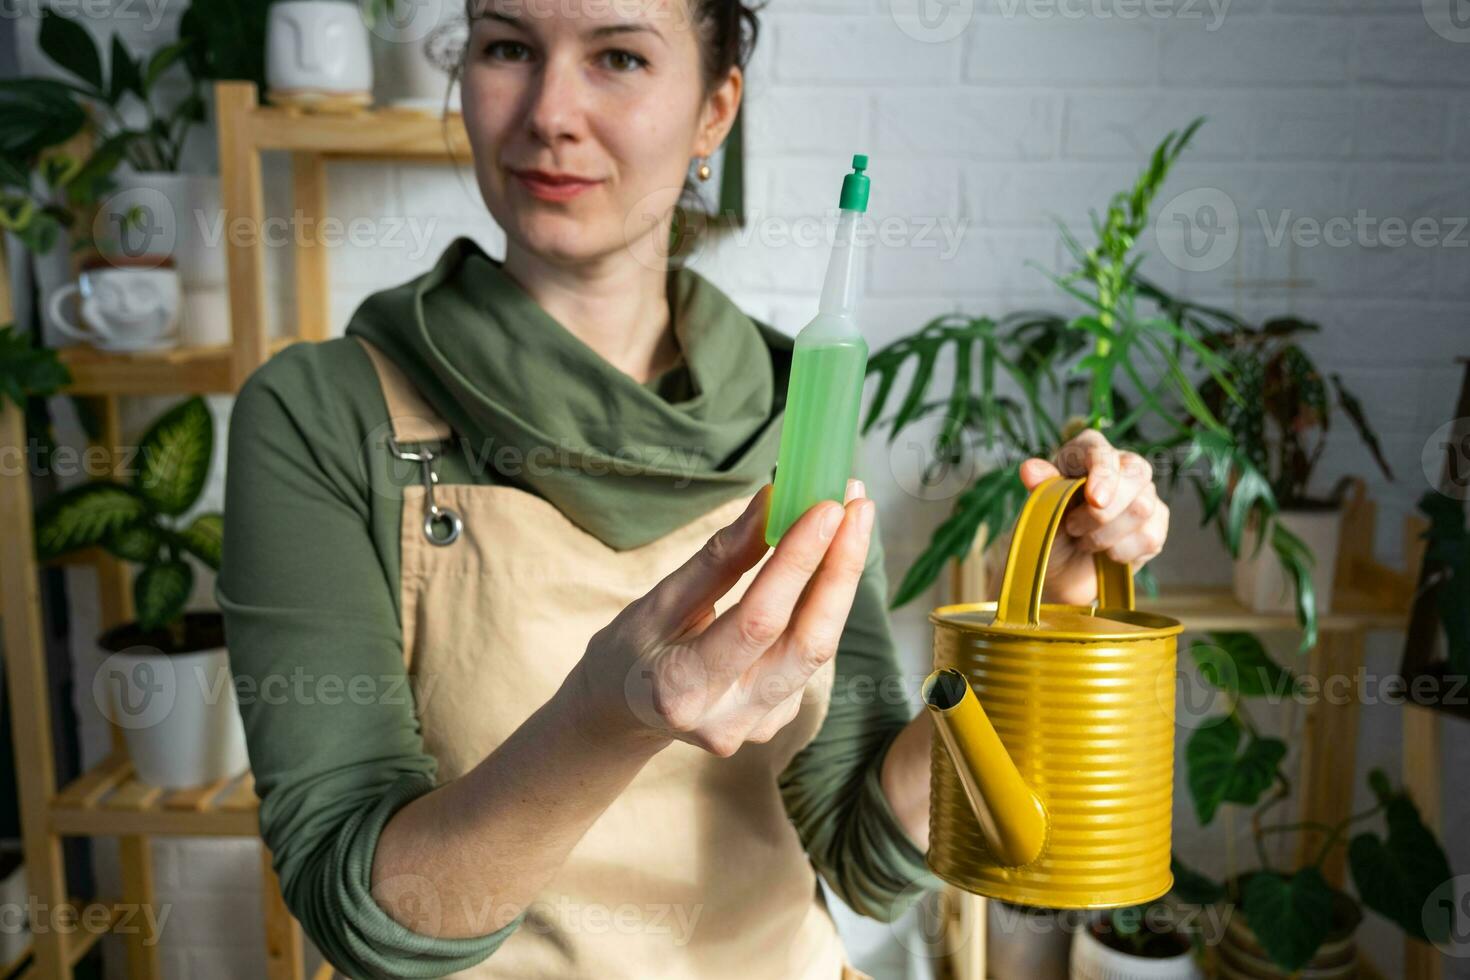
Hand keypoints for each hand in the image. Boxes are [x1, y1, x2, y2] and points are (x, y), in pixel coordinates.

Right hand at [568, 480, 874, 756]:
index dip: (798, 561)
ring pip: (818, 648)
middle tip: (857, 505)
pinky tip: (826, 565)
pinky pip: (810, 655)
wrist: (623, 713)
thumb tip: (773, 502)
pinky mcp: (777, 721)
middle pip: (807, 642)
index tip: (827, 507)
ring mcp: (757, 726)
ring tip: (851, 519)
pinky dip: (822, 605)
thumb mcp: (658, 600)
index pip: (758, 620)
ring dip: (840, 580)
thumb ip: (718, 559)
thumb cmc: (632, 649)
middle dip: (841, 569)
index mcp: (683, 690)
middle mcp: (728, 719)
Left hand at [1018, 429, 1168, 604]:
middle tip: (1073, 528)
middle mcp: (1123, 467)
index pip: (1102, 451)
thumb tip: (1029, 469)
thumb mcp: (1039, 509)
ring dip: (1105, 535)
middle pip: (1136, 475)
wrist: (1059, 568)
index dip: (1102, 472)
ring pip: (1142, 508)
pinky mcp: (1156, 527)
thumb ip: (1040, 487)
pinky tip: (1105, 554)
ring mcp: (1144, 496)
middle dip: (1102, 512)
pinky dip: (1120, 552)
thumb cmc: (1049, 529)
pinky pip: (1149, 537)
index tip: (1093, 499)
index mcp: (1089, 452)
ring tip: (1083, 541)